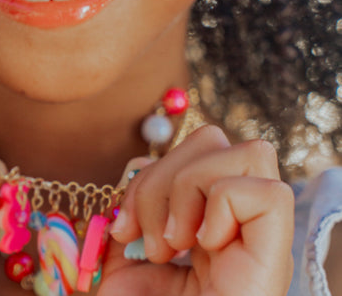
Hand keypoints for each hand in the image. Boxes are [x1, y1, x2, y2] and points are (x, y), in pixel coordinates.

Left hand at [102, 125, 293, 295]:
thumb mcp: (122, 260)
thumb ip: (131, 209)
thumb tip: (136, 165)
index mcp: (202, 219)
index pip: (193, 147)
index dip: (152, 169)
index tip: (122, 227)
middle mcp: (236, 224)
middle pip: (216, 138)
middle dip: (164, 174)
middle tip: (146, 237)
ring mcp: (259, 239)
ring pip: (249, 151)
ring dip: (192, 187)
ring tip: (173, 244)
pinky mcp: (275, 257)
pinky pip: (267, 191)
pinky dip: (221, 206)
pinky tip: (202, 249)